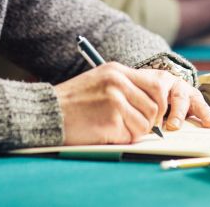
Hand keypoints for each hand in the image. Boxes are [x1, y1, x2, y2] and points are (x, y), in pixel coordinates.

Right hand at [55, 63, 209, 144]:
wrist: (47, 112)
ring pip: (147, 122)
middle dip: (150, 120)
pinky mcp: (111, 119)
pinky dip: (123, 138)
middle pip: (155, 105)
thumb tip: (154, 103)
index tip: (159, 113)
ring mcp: (115, 100)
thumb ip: (125, 86)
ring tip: (114, 127)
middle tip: (134, 124)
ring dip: (135, 131)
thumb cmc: (73, 101)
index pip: (157, 83)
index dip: (162, 102)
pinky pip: (132, 135)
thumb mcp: (100, 81)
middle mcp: (118, 82)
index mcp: (117, 70)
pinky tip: (105, 131)